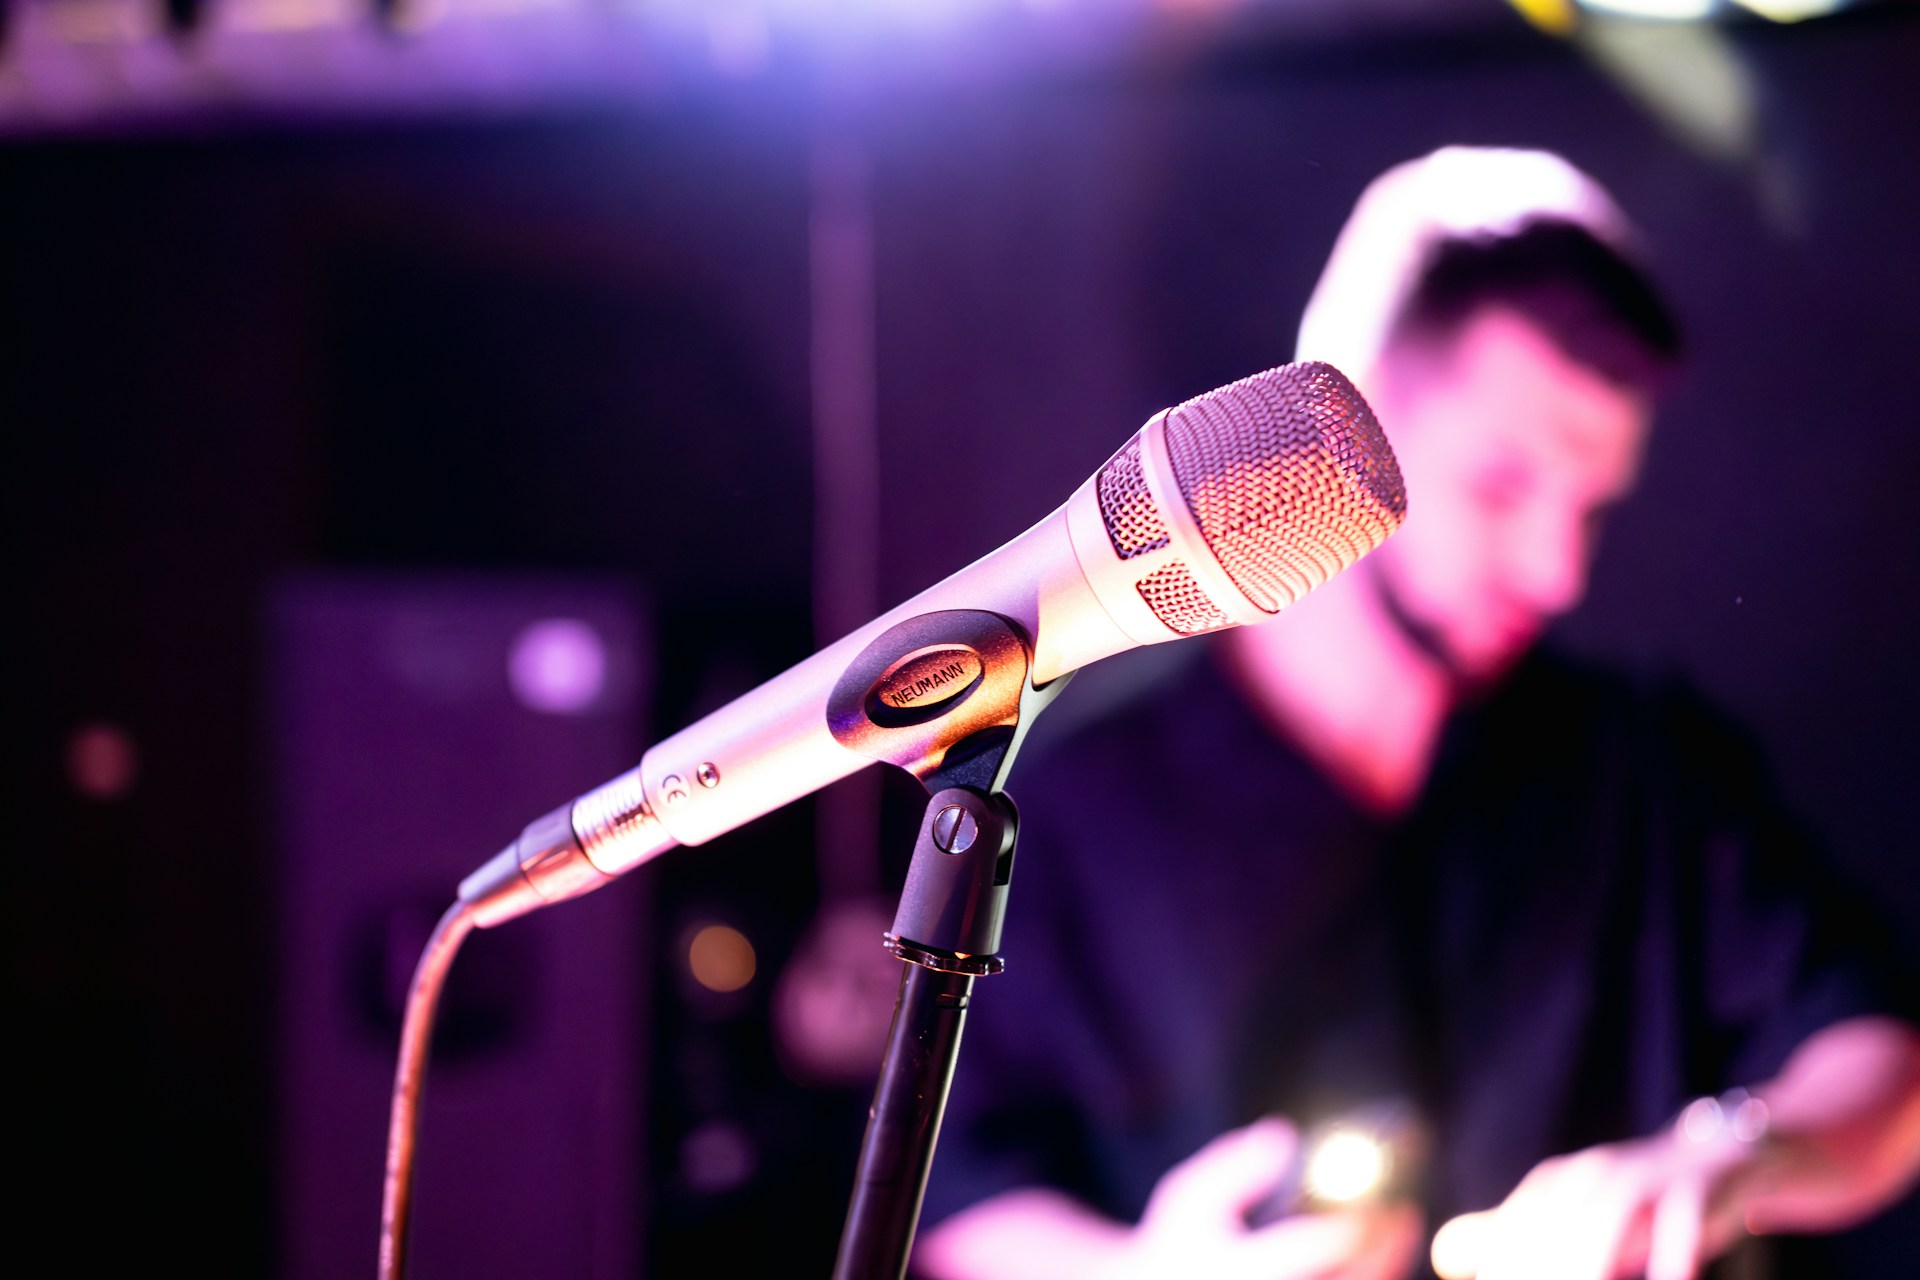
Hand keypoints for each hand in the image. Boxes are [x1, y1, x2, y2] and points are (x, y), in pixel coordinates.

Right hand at [1126, 1117, 1421, 1279]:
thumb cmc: (1176, 1243)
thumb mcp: (1189, 1196)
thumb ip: (1234, 1166)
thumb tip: (1284, 1136)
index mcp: (1237, 1269)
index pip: (1309, 1247)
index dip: (1355, 1223)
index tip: (1384, 1200)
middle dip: (1382, 1249)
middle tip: (1404, 1217)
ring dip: (1380, 1267)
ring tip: (1397, 1234)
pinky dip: (1363, 1276)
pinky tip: (1374, 1258)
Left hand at [1430, 1105, 1766, 1279]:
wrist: (1724, 1156)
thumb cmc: (1640, 1203)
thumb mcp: (1574, 1217)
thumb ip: (1511, 1235)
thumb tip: (1446, 1258)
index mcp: (1555, 1186)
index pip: (1508, 1243)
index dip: (1503, 1274)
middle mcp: (1590, 1177)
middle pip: (1547, 1240)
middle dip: (1541, 1275)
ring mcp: (1643, 1180)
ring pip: (1600, 1232)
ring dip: (1586, 1269)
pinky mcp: (1695, 1188)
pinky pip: (1678, 1231)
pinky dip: (1668, 1263)